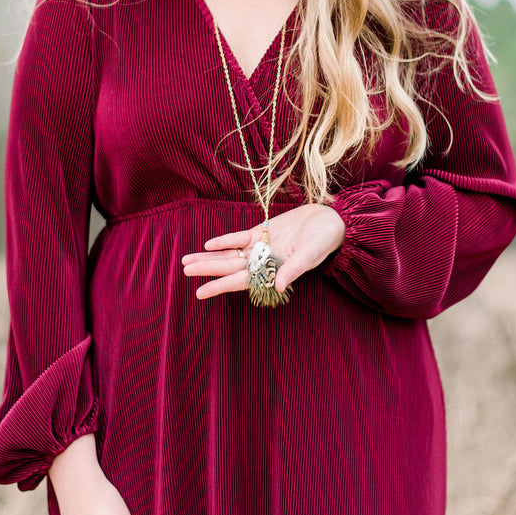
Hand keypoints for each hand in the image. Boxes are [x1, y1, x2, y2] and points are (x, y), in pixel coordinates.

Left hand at [181, 203, 345, 299]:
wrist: (331, 221)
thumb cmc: (324, 240)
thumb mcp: (310, 255)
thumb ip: (294, 270)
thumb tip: (278, 286)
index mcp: (273, 271)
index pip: (240, 281)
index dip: (219, 286)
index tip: (199, 293)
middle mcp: (263, 261)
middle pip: (229, 267)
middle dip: (207, 269)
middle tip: (184, 270)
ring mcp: (262, 246)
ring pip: (230, 254)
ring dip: (210, 257)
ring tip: (187, 260)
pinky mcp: (263, 231)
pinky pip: (240, 238)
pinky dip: (225, 241)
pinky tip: (209, 244)